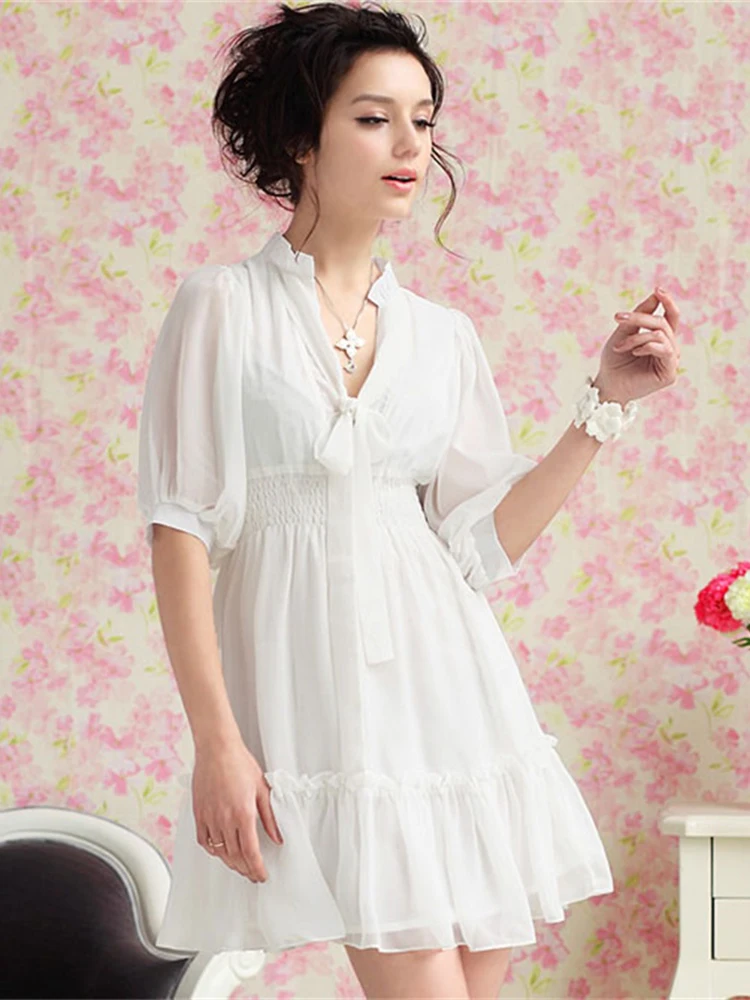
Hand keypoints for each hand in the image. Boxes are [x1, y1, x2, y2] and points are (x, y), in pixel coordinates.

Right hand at [192, 739, 283, 882]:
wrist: (217, 749)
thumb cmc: (239, 764)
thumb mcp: (262, 789)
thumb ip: (270, 817)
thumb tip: (277, 837)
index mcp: (243, 814)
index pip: (251, 852)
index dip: (257, 868)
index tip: (261, 875)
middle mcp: (224, 819)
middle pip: (235, 856)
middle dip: (245, 869)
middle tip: (253, 875)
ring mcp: (209, 817)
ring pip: (220, 851)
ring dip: (231, 863)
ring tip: (240, 867)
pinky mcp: (199, 813)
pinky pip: (204, 840)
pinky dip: (213, 850)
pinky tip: (220, 851)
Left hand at [594, 287, 680, 404]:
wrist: (607, 384)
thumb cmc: (614, 360)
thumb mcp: (624, 332)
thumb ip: (640, 315)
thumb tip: (656, 294)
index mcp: (661, 338)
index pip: (671, 317)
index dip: (667, 302)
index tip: (658, 289)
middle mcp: (669, 348)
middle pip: (663, 323)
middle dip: (641, 319)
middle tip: (619, 318)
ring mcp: (671, 361)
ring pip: (661, 335)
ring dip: (637, 337)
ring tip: (621, 345)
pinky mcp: (670, 374)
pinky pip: (665, 350)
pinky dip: (647, 347)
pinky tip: (635, 353)